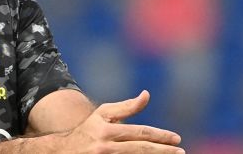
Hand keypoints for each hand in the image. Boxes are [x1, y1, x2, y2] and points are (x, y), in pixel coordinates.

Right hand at [57, 90, 184, 152]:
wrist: (62, 151)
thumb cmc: (88, 129)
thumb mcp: (104, 114)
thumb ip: (127, 107)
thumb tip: (147, 94)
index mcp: (107, 131)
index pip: (140, 133)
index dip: (160, 136)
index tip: (176, 139)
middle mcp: (105, 147)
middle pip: (140, 150)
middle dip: (163, 151)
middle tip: (180, 152)